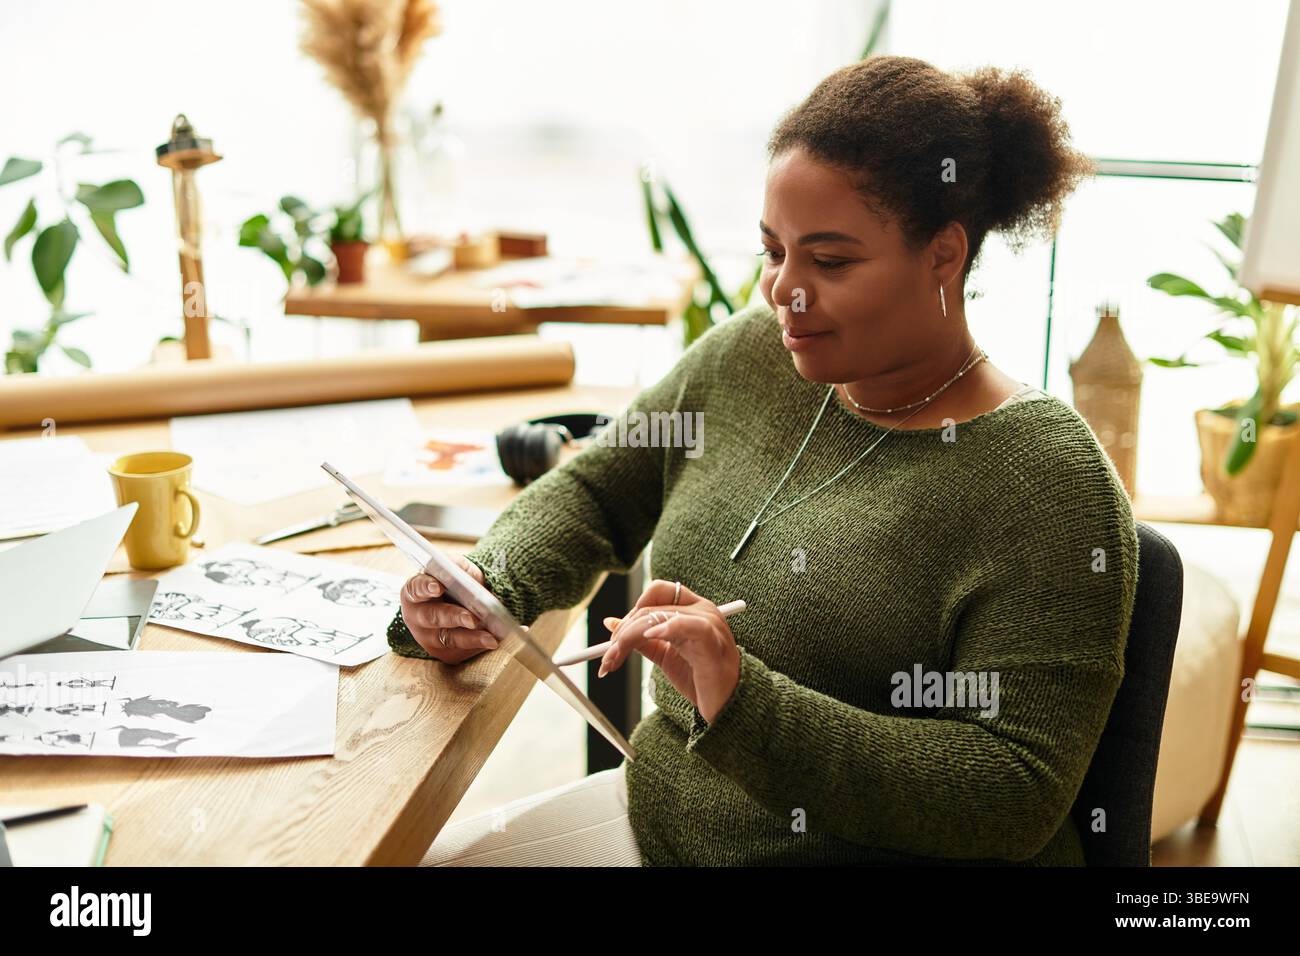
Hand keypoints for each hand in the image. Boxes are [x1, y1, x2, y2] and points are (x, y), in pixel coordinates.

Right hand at [399, 555, 502, 663]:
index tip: (439, 587)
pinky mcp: (442, 652)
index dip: (426, 587)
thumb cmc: (453, 582)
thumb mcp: (456, 569)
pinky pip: (460, 651)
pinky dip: (478, 646)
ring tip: (491, 638)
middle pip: (433, 617)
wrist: (459, 601)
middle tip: (473, 619)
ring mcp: (427, 637)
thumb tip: (463, 574)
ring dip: (471, 639)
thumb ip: (457, 568)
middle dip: (454, 617)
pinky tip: (493, 641)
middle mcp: (416, 617)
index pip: (416, 589)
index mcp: (413, 592)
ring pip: (448, 639)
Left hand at [599, 579, 739, 723]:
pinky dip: (666, 627)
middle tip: (606, 658)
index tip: (616, 639)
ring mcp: (709, 623)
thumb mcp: (665, 655)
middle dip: (622, 633)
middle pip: (651, 607)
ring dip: (628, 637)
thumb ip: (642, 639)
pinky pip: (687, 625)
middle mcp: (702, 609)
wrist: (726, 707)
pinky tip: (649, 636)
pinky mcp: (712, 642)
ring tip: (613, 660)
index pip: (657, 592)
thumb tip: (611, 623)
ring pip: (659, 615)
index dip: (632, 611)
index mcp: (693, 609)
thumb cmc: (699, 680)